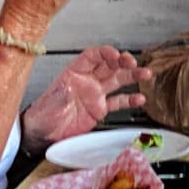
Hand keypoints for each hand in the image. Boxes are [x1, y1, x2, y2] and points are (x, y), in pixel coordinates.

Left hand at [22, 47, 154, 150]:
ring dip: (132, 76)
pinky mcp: (100, 109)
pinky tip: (139, 99)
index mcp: (75, 73)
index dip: (105, 53)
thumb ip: (62, 95)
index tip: (115, 55)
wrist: (43, 135)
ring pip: (118, 81)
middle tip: (133, 62)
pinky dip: (130, 100)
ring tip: (146, 74)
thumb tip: (70, 87)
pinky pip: (118, 102)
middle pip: (109, 65)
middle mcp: (88, 81)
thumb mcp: (51, 103)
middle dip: (123, 61)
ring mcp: (95, 95)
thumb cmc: (43, 115)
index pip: (93, 56)